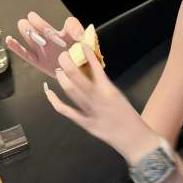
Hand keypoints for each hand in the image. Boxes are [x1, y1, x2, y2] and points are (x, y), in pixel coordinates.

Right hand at [6, 12, 85, 78]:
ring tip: (21, 25)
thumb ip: (78, 35)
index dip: (41, 23)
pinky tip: (9, 40)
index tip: (33, 17)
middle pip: (40, 32)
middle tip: (26, 20)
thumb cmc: (83, 59)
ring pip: (32, 40)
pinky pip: (26, 54)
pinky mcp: (38, 62)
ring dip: (26, 33)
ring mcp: (44, 51)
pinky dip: (17, 48)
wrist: (81, 76)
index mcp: (63, 36)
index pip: (50, 28)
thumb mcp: (85, 44)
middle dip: (33, 26)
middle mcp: (51, 41)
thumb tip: (73, 27)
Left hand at [42, 41, 158, 163]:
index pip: (95, 67)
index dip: (86, 54)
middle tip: (63, 55)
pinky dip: (54, 100)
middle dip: (67, 63)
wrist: (133, 138)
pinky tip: (48, 91)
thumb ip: (104, 85)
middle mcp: (97, 98)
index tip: (81, 44)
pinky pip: (65, 109)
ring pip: (69, 90)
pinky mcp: (83, 122)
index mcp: (109, 90)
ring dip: (62, 77)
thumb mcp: (118, 96)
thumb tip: (91, 72)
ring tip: (59, 69)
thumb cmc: (129, 115)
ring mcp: (88, 111)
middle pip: (76, 76)